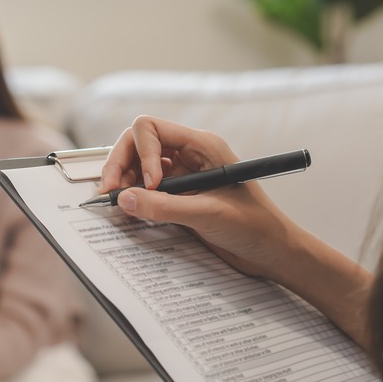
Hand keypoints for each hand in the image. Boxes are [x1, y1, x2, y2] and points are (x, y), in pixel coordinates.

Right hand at [100, 115, 301, 279]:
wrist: (273, 252)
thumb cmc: (256, 226)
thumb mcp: (209, 214)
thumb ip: (165, 206)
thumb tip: (125, 199)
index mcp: (202, 146)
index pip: (151, 129)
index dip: (140, 153)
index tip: (148, 185)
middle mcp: (189, 155)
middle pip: (138, 144)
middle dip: (120, 164)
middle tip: (109, 191)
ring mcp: (182, 175)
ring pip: (138, 166)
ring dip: (123, 181)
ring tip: (117, 203)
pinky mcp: (179, 195)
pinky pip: (146, 188)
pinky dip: (133, 196)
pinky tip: (131, 210)